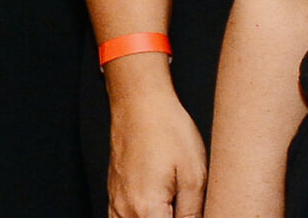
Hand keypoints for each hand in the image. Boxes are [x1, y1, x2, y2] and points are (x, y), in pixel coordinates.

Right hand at [106, 59, 207, 216]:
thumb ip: (193, 213)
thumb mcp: (194, 176)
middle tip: (185, 208)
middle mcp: (125, 210)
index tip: (194, 214)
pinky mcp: (113, 193)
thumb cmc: (166, 130)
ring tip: (171, 207)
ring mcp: (116, 202)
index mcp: (147, 209)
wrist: (139, 101)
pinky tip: (151, 212)